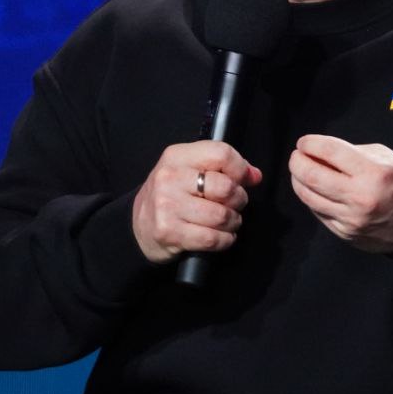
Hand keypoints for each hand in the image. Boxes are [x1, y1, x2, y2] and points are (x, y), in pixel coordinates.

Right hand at [132, 141, 261, 262]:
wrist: (137, 226)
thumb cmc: (171, 195)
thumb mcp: (189, 171)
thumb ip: (222, 168)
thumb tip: (254, 175)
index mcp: (176, 156)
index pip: (221, 153)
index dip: (240, 168)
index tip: (244, 179)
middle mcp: (169, 178)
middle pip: (226, 187)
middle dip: (239, 199)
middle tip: (233, 204)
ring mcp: (167, 206)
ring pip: (222, 215)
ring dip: (233, 222)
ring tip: (226, 221)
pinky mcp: (169, 232)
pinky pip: (213, 238)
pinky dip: (225, 240)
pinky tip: (220, 236)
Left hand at [288, 134, 392, 253]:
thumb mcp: (388, 158)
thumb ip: (353, 153)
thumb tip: (322, 152)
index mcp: (374, 173)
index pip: (330, 152)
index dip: (310, 144)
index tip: (304, 142)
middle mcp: (360, 198)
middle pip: (311, 176)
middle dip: (297, 162)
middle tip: (297, 156)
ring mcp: (351, 219)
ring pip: (309, 197)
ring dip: (298, 180)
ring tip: (300, 171)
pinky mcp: (345, 234)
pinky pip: (318, 212)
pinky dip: (312, 198)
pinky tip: (315, 190)